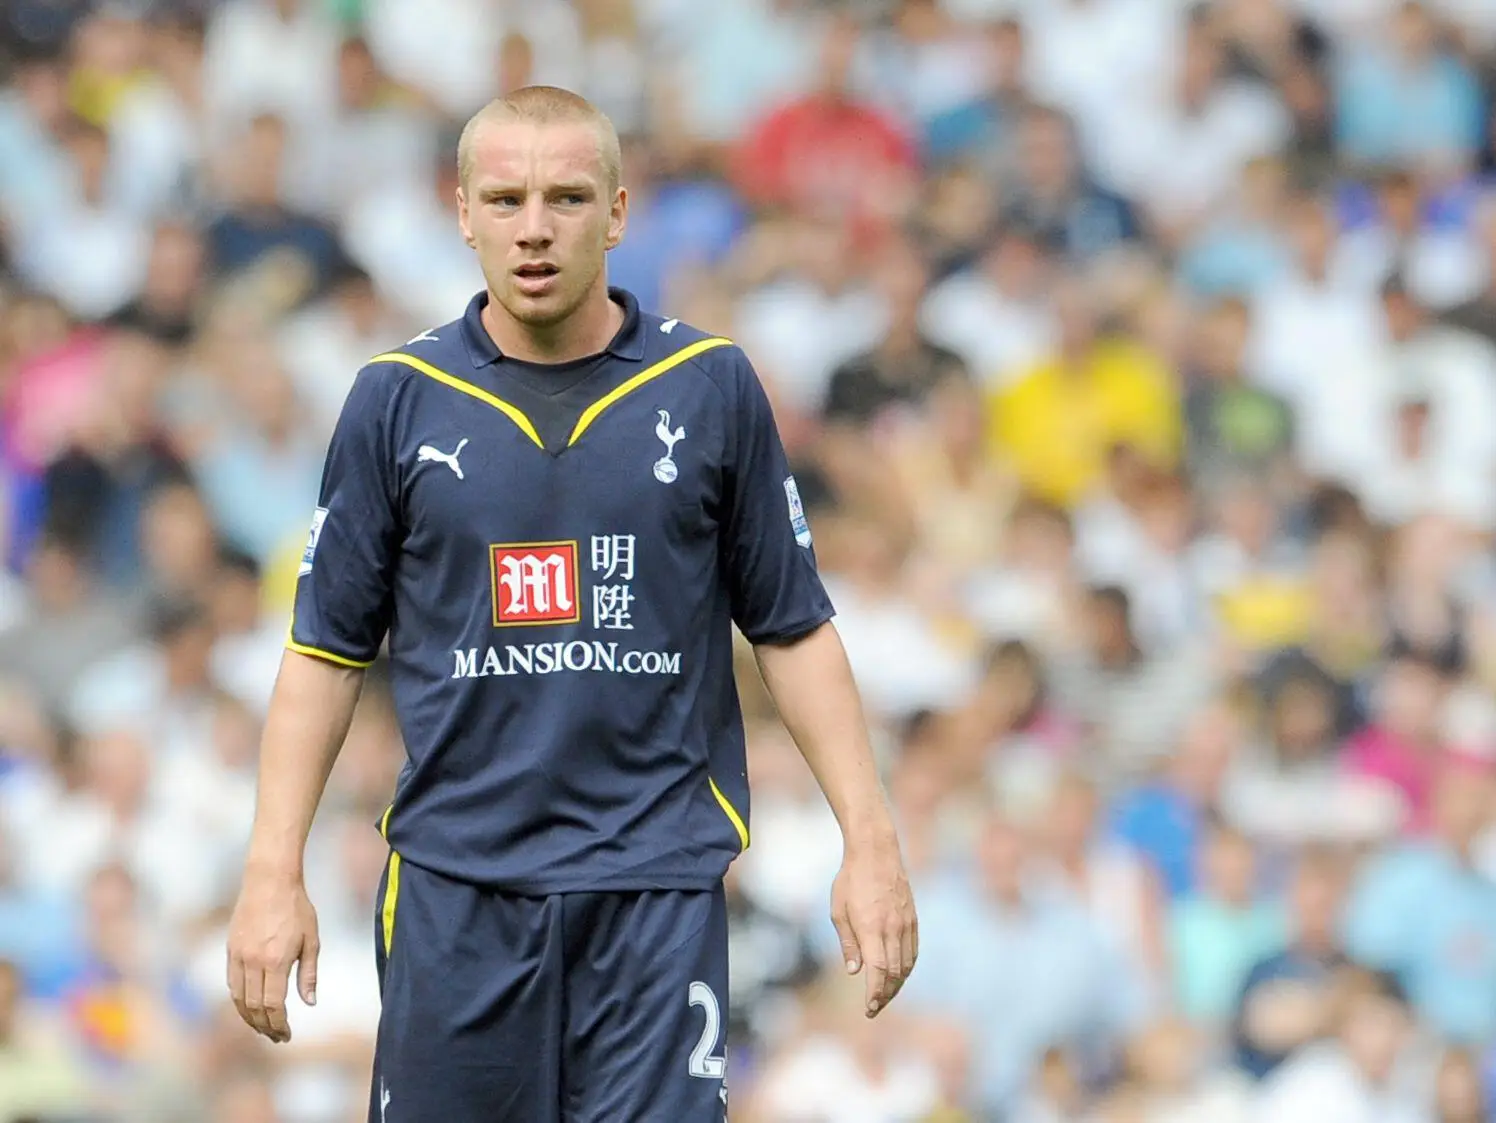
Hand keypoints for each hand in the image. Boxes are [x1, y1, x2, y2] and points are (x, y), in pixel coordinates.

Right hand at [226, 871, 319, 1043]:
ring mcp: (238, 956)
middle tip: (277, 1036)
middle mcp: (253, 962)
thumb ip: (308, 973)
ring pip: (238, 998)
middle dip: (265, 1026)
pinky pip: (231, 983)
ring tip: (263, 1027)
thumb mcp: (312, 939)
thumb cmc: (296, 907)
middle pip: (254, 1007)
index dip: (279, 1025)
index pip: (273, 1005)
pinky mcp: (230, 949)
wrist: (269, 880)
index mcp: (276, 961)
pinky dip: (239, 1000)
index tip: (286, 1035)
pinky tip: (249, 1006)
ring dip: (250, 1018)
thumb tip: (309, 1002)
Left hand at [830, 838, 917, 1017]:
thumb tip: (855, 971)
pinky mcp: (913, 918)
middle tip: (874, 1008)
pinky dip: (907, 968)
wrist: (876, 851)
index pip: (878, 970)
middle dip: (885, 995)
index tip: (869, 1008)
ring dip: (897, 984)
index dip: (875, 993)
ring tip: (885, 996)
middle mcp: (892, 928)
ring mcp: (906, 923)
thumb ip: (848, 943)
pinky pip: (913, 950)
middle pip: (894, 973)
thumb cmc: (850, 879)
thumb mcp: (838, 910)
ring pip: (907, 964)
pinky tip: (899, 975)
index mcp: (871, 928)